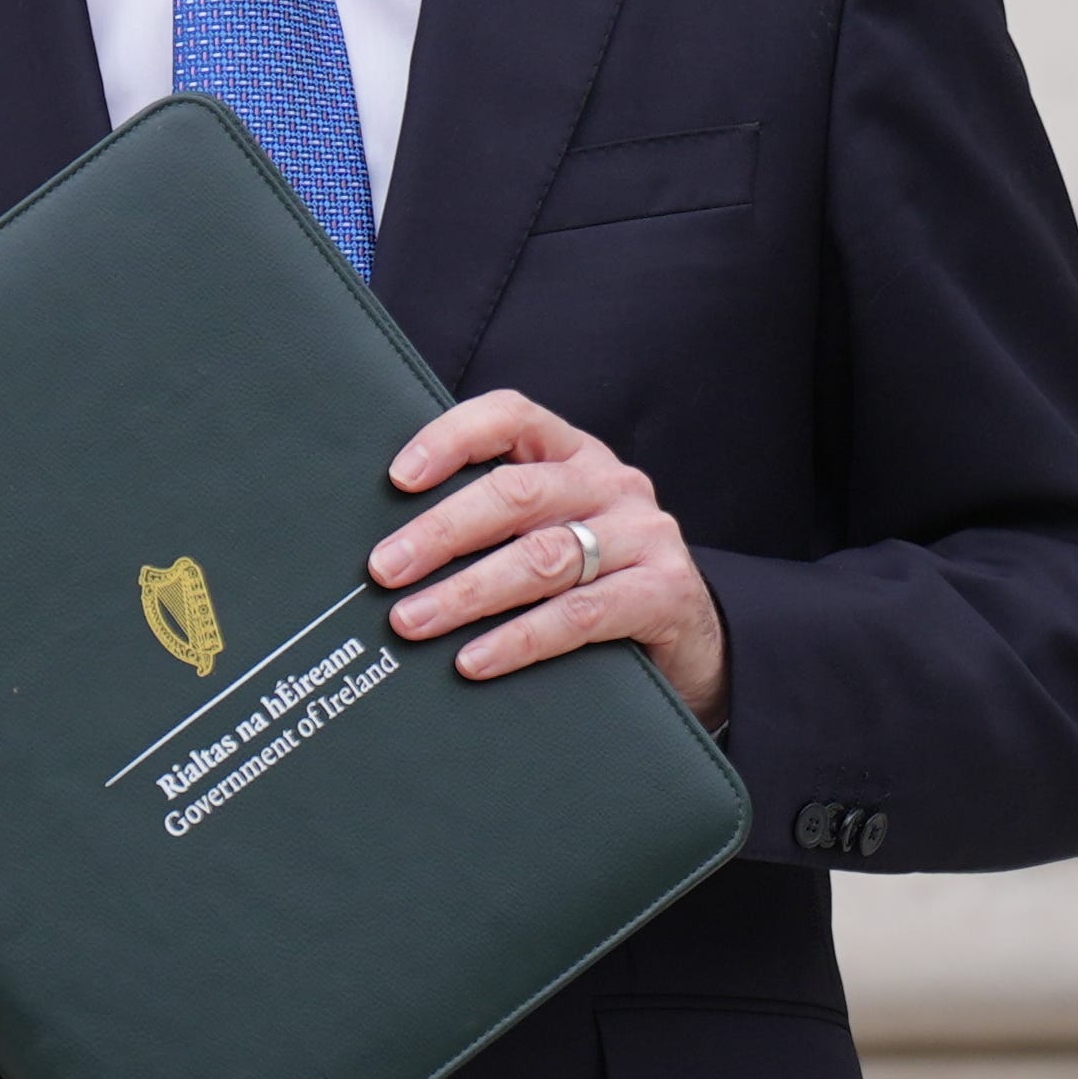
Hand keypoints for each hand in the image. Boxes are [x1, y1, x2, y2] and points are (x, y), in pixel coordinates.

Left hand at [372, 390, 727, 729]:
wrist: (692, 643)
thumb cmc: (594, 583)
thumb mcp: (549, 534)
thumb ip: (493, 525)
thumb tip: (392, 548)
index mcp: (573, 454)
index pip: (510, 417)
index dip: (451, 438)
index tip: (398, 478)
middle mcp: (611, 483)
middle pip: (516, 493)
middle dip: (441, 532)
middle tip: (385, 570)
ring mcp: (643, 535)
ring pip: (542, 557)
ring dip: (467, 592)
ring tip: (412, 622)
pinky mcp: (664, 592)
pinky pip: (579, 616)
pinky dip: (519, 639)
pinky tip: (473, 661)